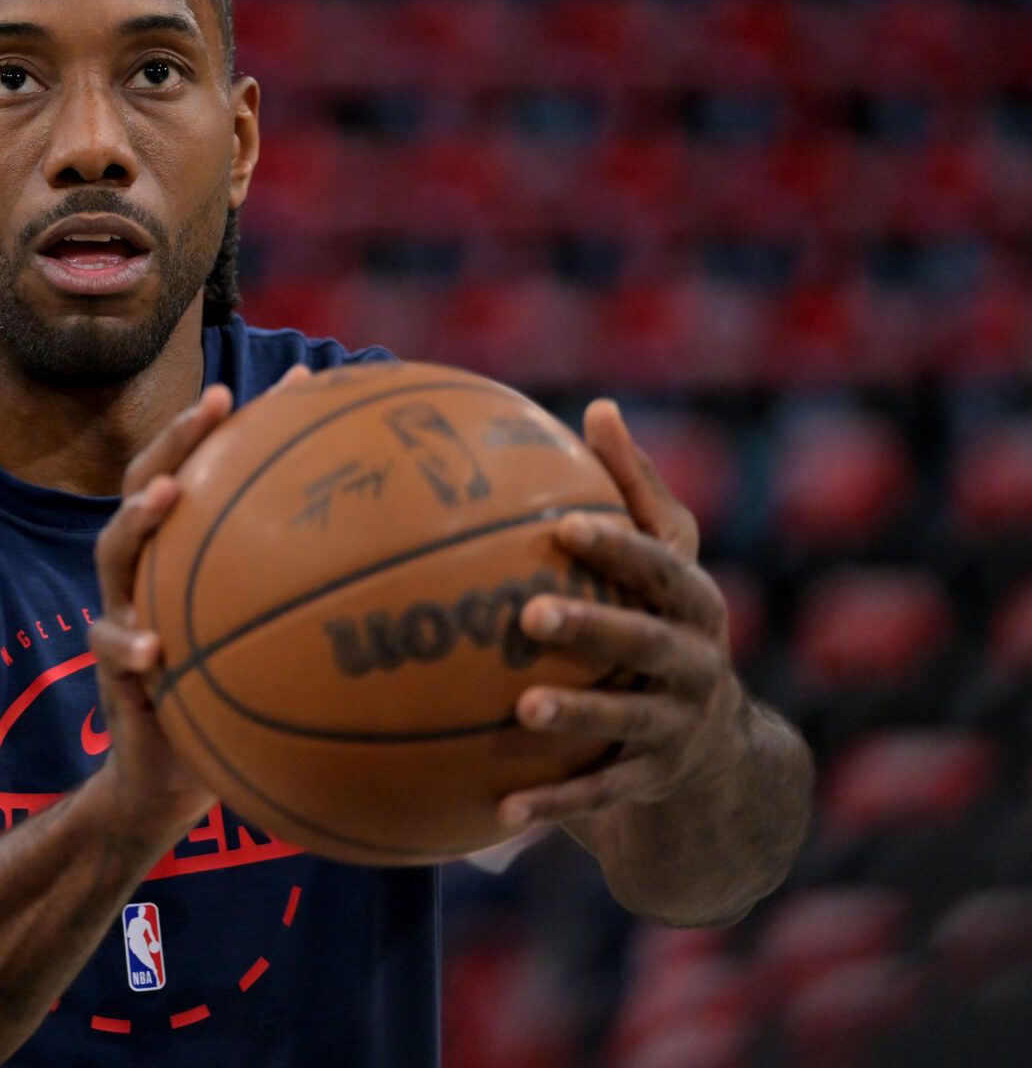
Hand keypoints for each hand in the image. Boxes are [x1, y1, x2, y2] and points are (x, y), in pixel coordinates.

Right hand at [86, 366, 309, 843]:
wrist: (171, 780)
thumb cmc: (241, 706)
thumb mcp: (286, 652)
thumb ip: (325, 612)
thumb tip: (425, 575)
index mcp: (190, 553)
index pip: (217, 468)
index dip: (266, 425)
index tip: (306, 378)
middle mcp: (150, 570)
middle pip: (150, 484)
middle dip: (181, 441)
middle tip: (217, 405)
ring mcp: (123, 612)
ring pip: (115, 551)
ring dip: (138, 520)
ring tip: (166, 499)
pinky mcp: (114, 671)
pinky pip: (111, 649)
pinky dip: (127, 642)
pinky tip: (153, 647)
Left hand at [498, 399, 745, 828]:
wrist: (720, 748)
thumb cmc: (668, 621)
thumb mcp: (668, 558)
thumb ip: (635, 488)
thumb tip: (599, 407)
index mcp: (693, 601)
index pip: (659, 564)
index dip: (618, 545)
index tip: (566, 523)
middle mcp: (695, 661)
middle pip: (647, 641)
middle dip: (594, 626)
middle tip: (531, 613)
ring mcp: (676, 724)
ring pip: (626, 719)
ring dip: (576, 714)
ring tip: (522, 709)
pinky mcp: (651, 779)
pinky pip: (601, 793)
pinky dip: (554, 804)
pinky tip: (499, 812)